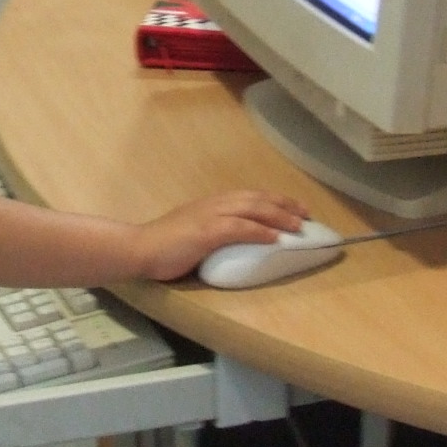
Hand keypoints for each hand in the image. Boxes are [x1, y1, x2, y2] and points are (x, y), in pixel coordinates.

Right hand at [133, 190, 312, 281]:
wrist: (139, 249)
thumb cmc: (164, 247)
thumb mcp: (195, 233)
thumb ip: (215, 232)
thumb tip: (239, 241)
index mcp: (212, 204)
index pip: (251, 197)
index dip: (275, 201)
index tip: (295, 208)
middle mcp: (214, 204)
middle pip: (257, 198)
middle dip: (285, 204)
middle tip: (306, 214)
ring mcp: (210, 216)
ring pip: (252, 209)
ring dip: (279, 215)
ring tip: (299, 225)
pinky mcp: (206, 231)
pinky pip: (239, 227)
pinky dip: (259, 230)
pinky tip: (275, 237)